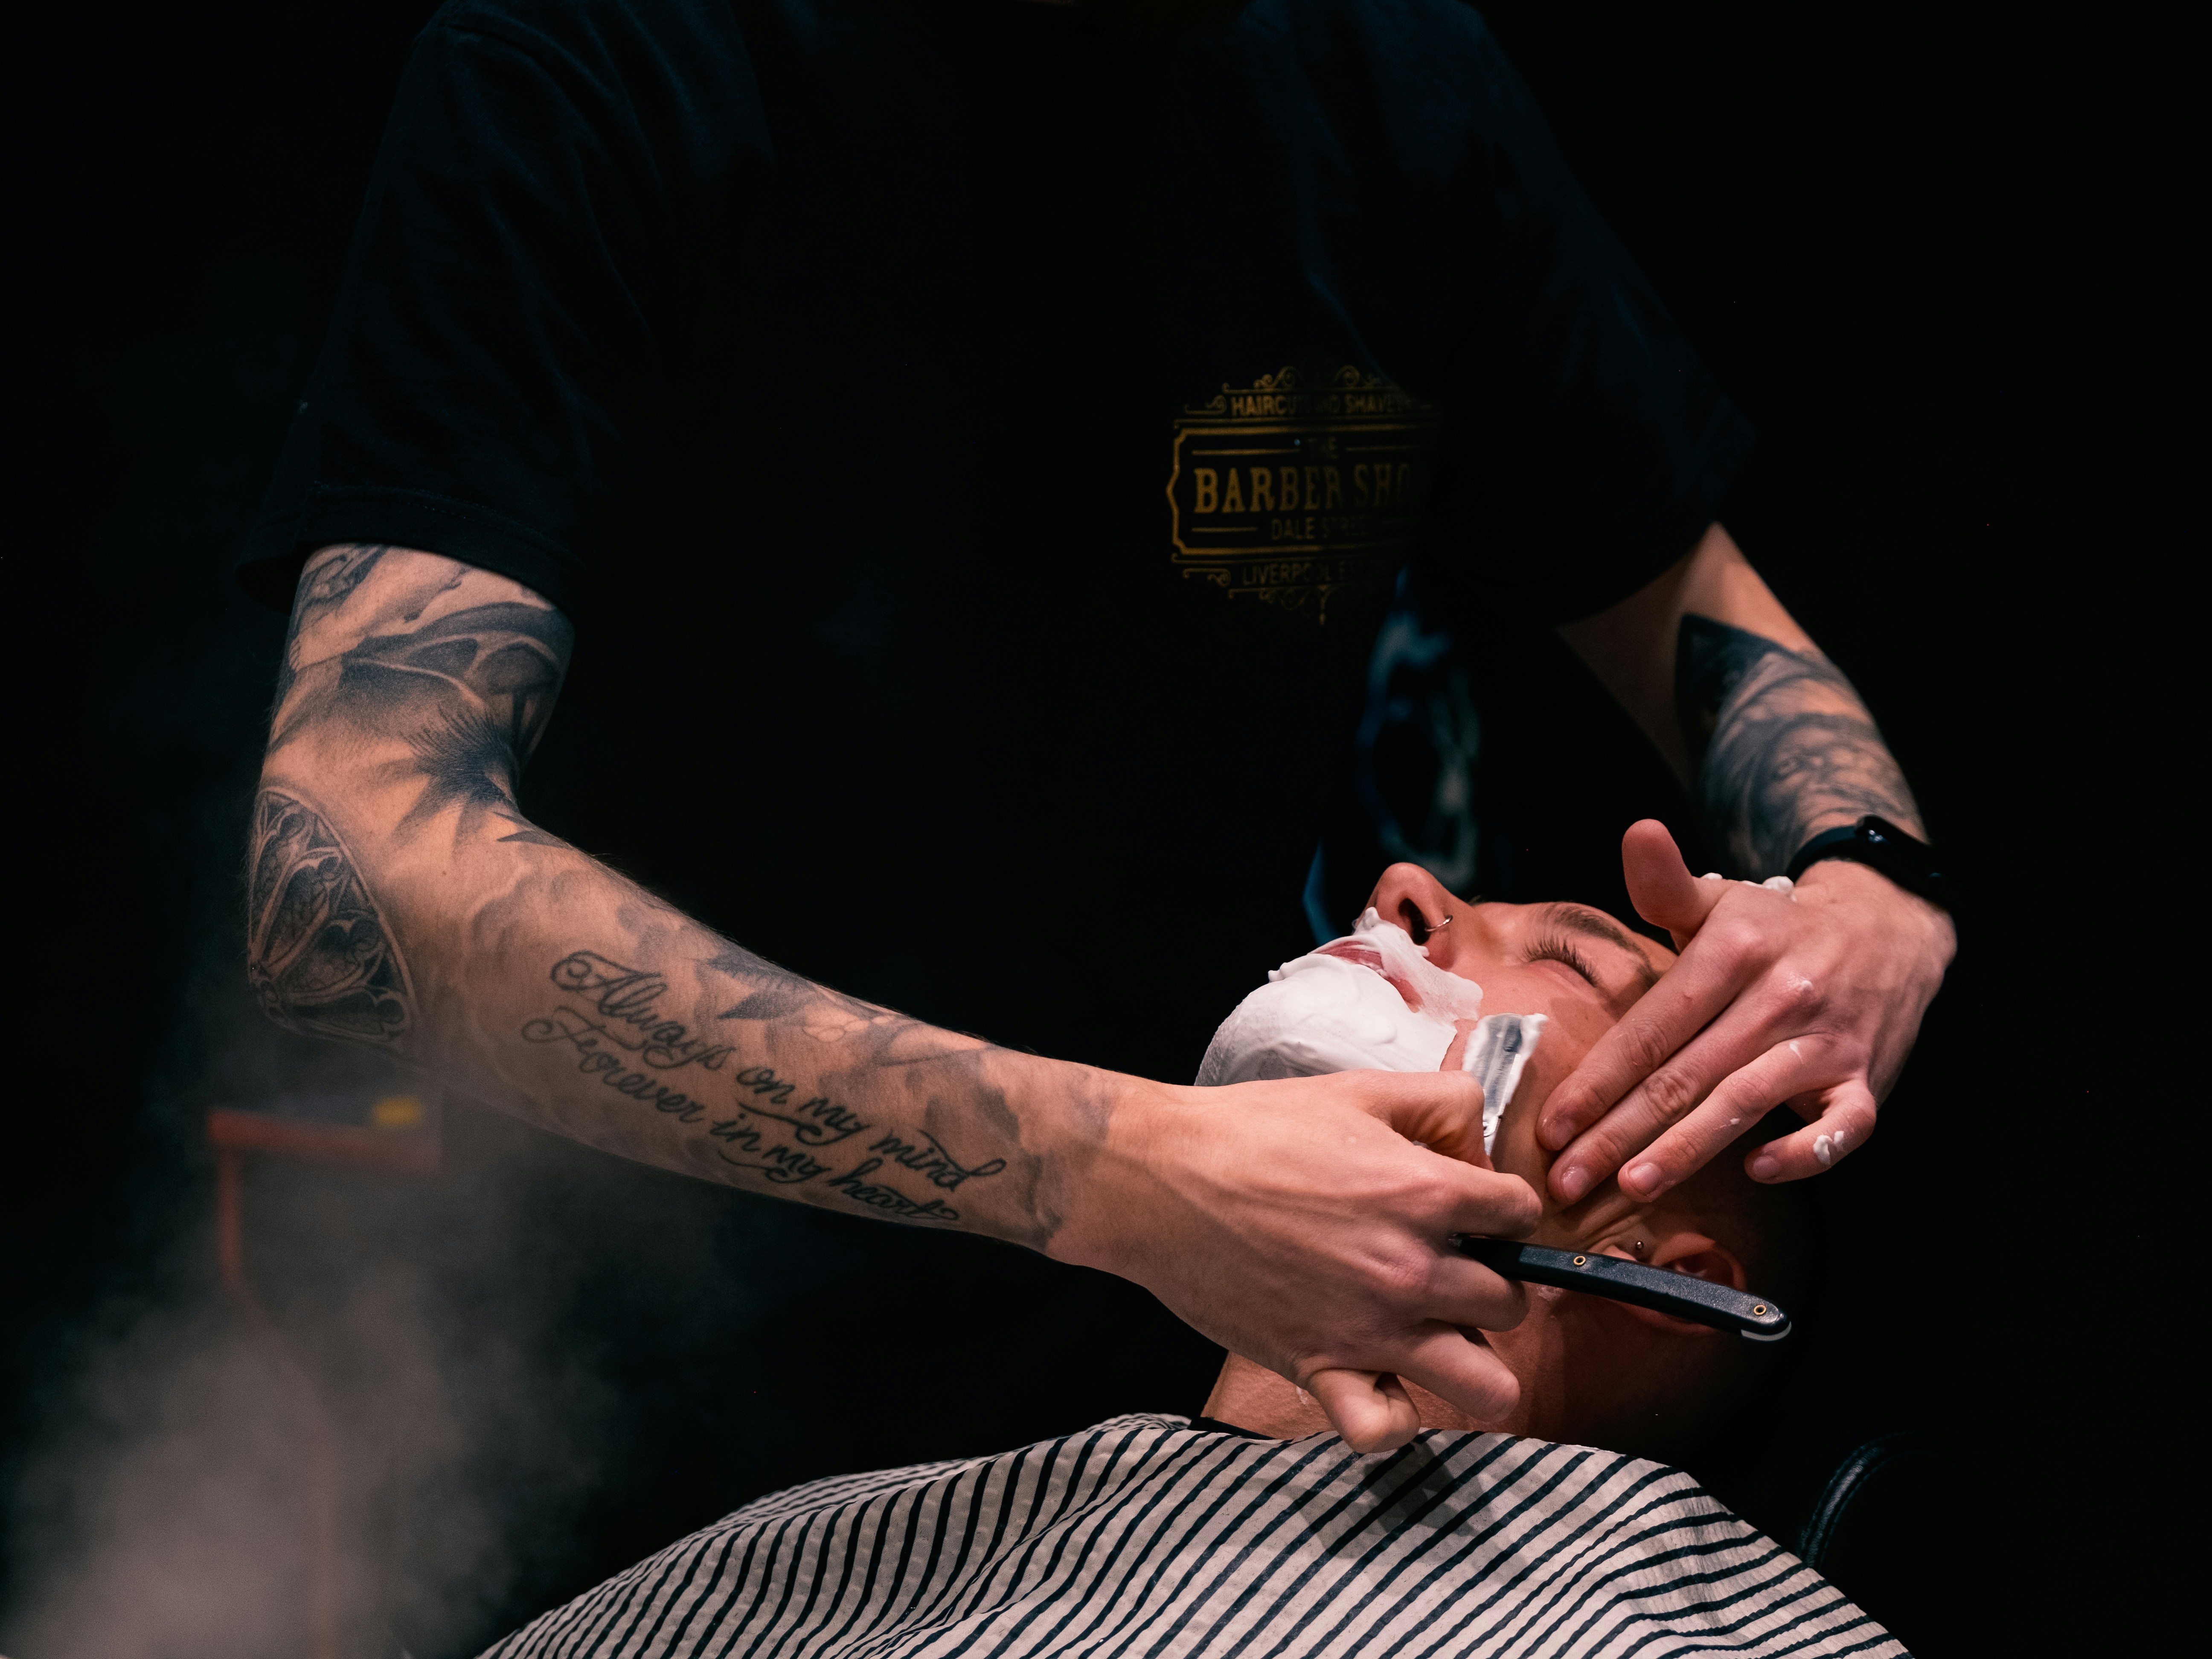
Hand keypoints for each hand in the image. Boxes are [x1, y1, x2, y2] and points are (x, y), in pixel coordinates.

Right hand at [1053, 1067, 1537, 1453]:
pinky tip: (1382, 1381)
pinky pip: (1386, 1430)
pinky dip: (1393, 1417)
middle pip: (1513, 1304)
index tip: (1472, 1212)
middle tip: (1445, 1269)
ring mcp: (1369, 1329)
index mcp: (1425, 1193)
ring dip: (1473, 1364)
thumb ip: (1442, 1101)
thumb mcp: (1358, 1090)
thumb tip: (1481, 1144)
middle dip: (1491, 1286)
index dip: (1503, 1211)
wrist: (1160, 1179)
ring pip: (1486, 1387)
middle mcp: (1410, 1270)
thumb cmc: (1252, 1130)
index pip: (1523, 1216)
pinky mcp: (1319, 1369)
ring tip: (1437, 1337)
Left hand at [1538, 820, 1953, 1203]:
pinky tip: (1756, 1170)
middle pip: (1685, 1075)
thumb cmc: (1776, 929)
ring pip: (1745, 1102)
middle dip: (1619, 1133)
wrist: (1888, 930)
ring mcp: (1826, 1041)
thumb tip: (1637, 833)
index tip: (1551, 1126)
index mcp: (1734, 951)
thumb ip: (1665, 883)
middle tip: (1567, 1180)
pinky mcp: (1866, 1078)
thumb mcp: (1720, 900)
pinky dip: (1803, 1153)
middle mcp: (1780, 995)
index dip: (1598, 1080)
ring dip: (1686, 1150)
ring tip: (1632, 1186)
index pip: (1652, 1027)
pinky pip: (1841, 1128)